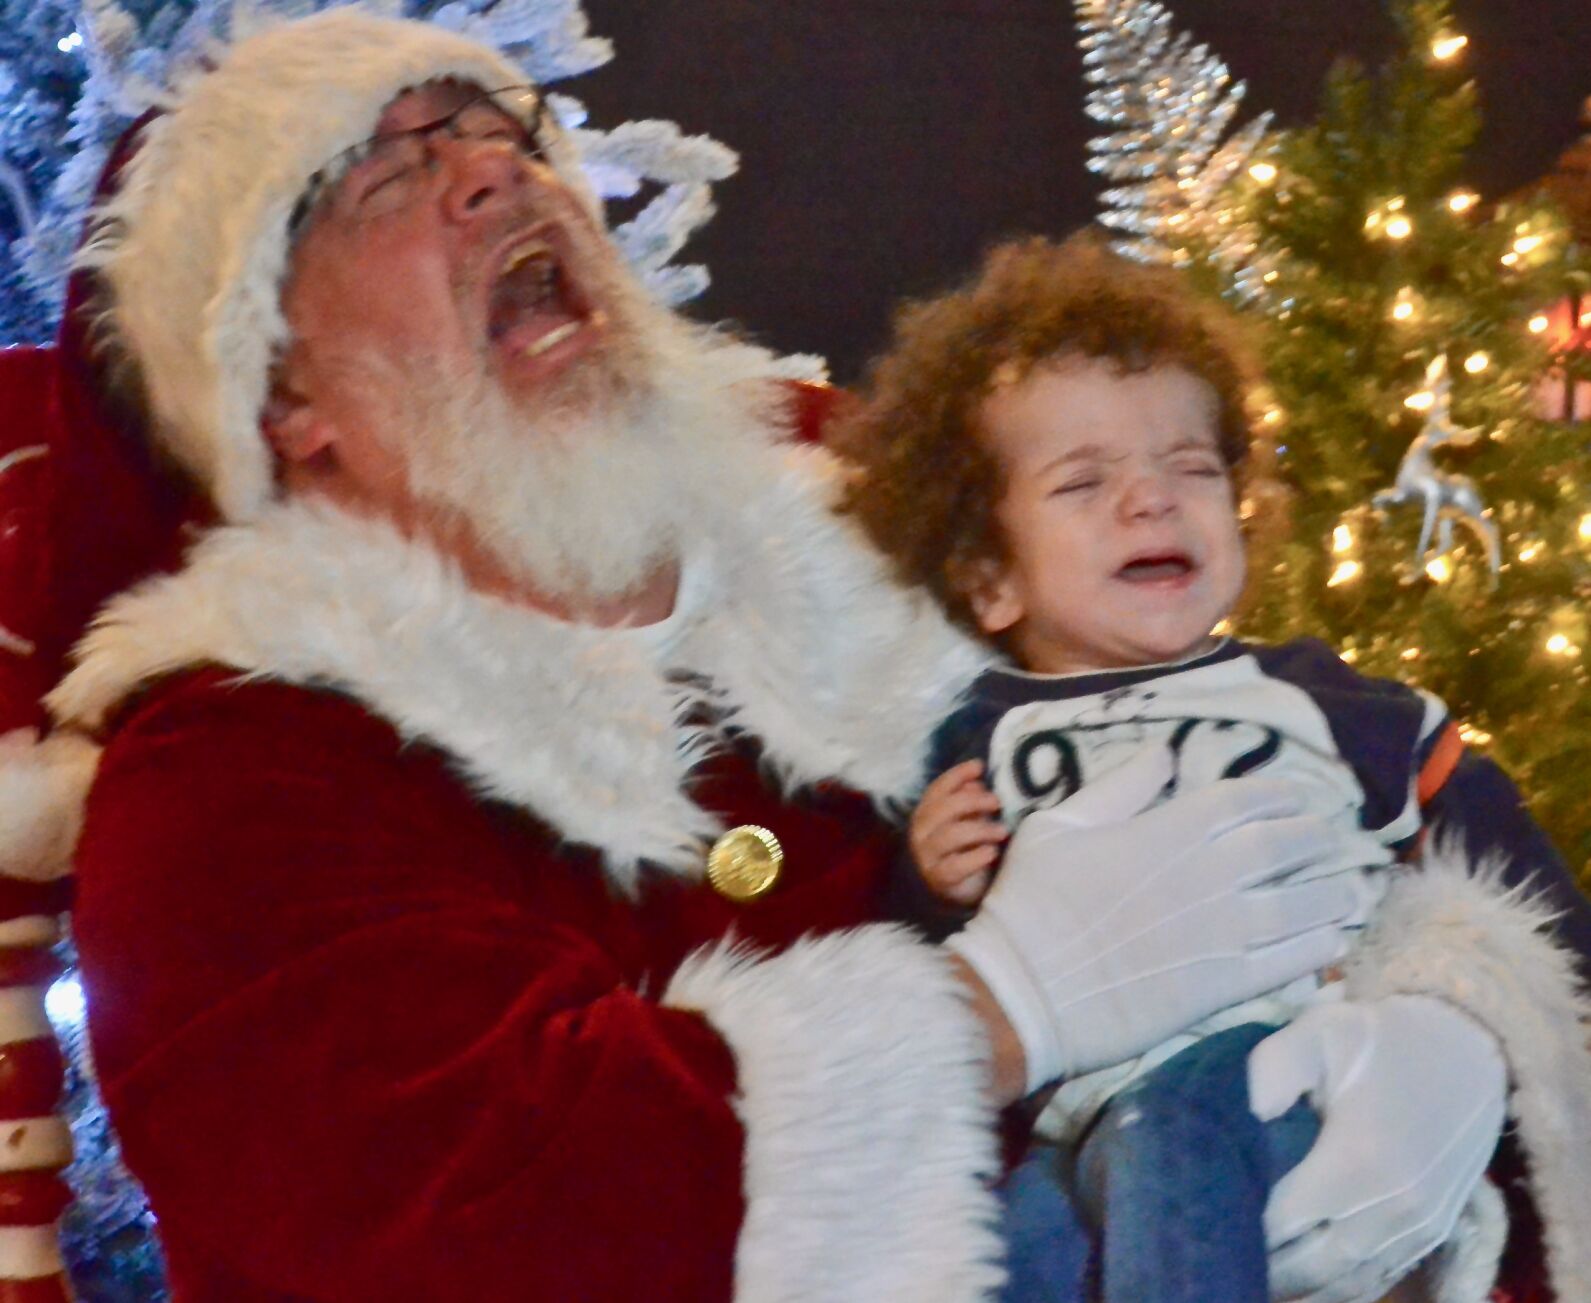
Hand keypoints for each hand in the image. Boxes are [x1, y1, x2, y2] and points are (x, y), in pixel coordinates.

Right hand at [910, 760, 1007, 905]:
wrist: (948, 893)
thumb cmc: (959, 850)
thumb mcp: (963, 822)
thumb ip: (967, 802)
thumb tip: (976, 783)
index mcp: (925, 814)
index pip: (936, 789)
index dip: (956, 775)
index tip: (979, 766)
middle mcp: (921, 833)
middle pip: (942, 809)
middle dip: (971, 801)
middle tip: (996, 802)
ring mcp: (928, 857)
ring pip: (950, 835)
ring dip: (980, 829)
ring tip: (1002, 831)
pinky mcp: (939, 880)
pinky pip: (955, 866)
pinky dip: (976, 857)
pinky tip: (991, 852)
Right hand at [948, 748, 1360, 1091]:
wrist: (1028, 991)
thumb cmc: (1033, 902)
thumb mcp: (1060, 825)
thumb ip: (1120, 787)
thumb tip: (1165, 753)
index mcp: (1171, 829)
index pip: (1246, 800)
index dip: (1278, 795)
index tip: (1293, 798)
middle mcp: (1211, 874)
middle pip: (1285, 846)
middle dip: (1314, 837)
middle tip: (1330, 838)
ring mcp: (1224, 932)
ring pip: (1303, 904)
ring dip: (1332, 893)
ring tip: (1348, 890)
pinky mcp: (1225, 985)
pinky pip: (1291, 962)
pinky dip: (1319, 948)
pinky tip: (1333, 942)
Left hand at [1249, 995, 1507, 1302]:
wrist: (1470, 1046)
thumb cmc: (1383, 1039)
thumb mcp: (1319, 1032)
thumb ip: (1272, 1071)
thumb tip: (1245, 1116)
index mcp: (1356, 1160)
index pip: (1284, 1221)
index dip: (1243, 1223)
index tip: (1211, 1215)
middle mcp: (1391, 1207)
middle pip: (1313, 1266)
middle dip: (1268, 1266)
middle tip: (1225, 1251)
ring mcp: (1418, 1226)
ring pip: (1349, 1282)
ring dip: (1305, 1285)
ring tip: (1261, 1273)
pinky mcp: (1437, 1231)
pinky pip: (1382, 1276)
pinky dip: (1345, 1285)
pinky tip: (1314, 1280)